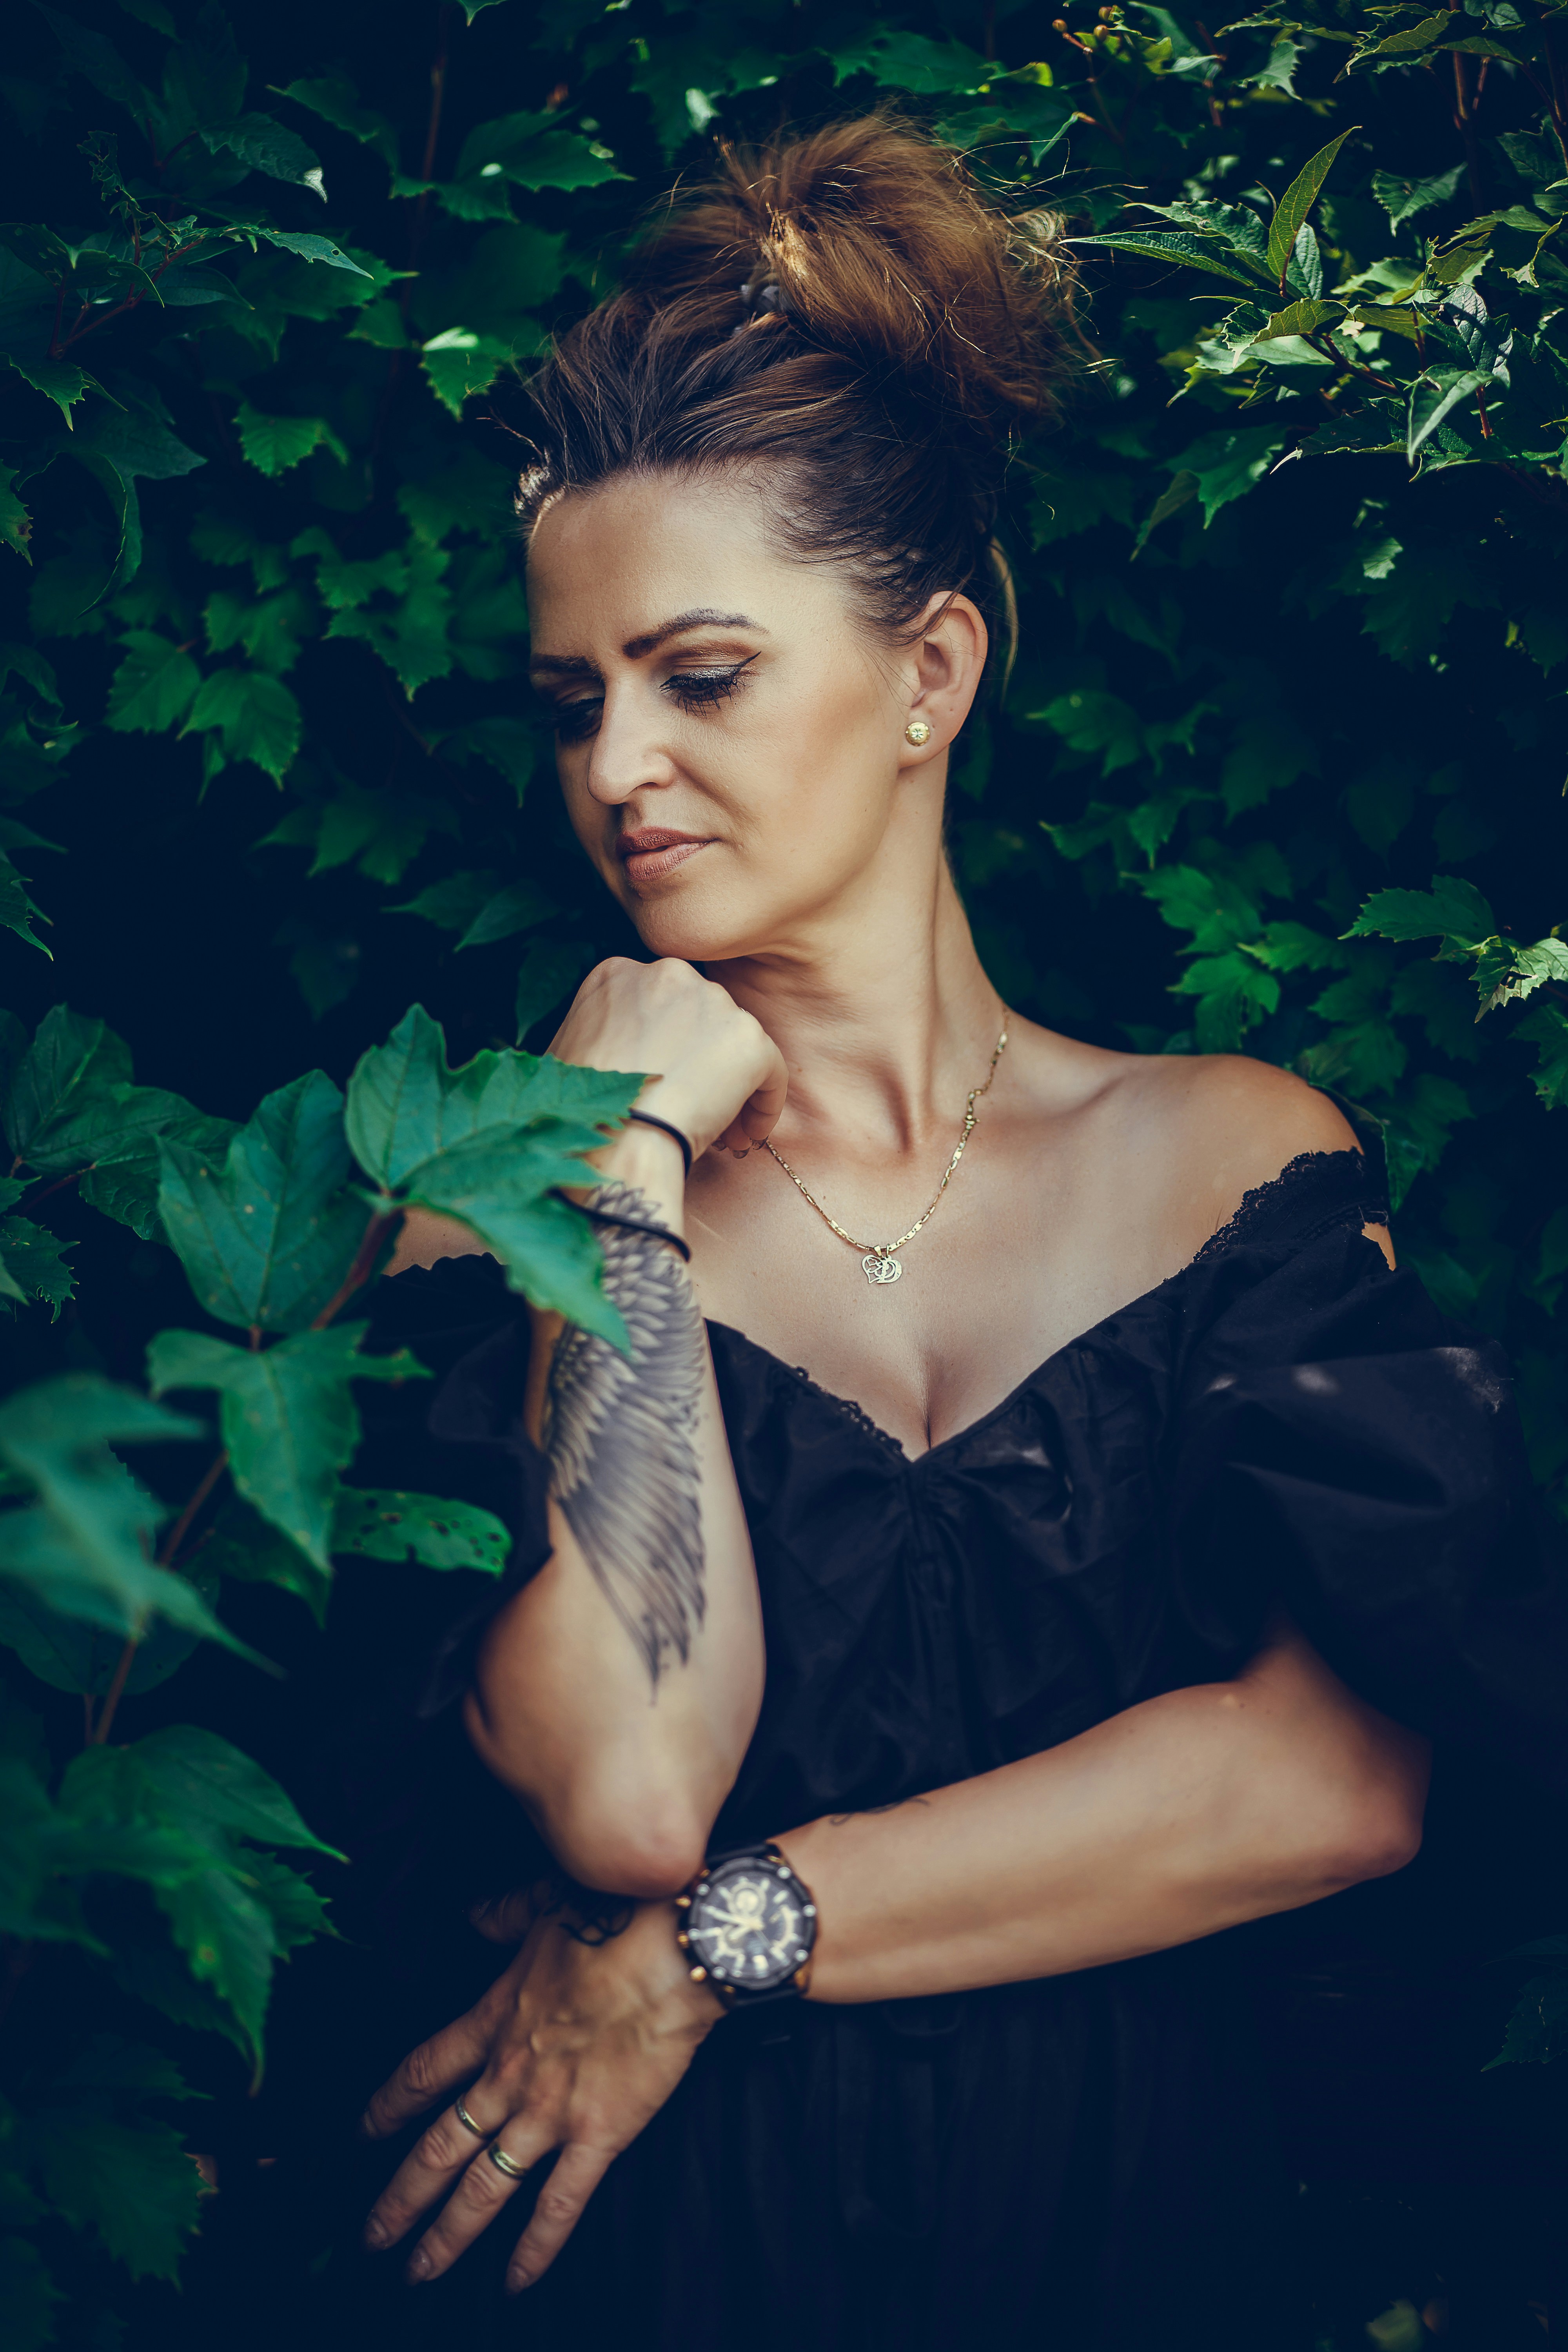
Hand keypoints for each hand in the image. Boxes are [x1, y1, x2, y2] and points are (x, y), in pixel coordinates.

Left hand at [360, 1892, 722, 2292]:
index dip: (387, 2106)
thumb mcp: (545, 1903)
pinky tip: (516, 2283)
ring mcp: (550, 2111)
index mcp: (495, 2020)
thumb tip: (474, 1912)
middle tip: (370, 2236)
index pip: (424, 2072)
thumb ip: (503, 1915)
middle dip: (400, 2197)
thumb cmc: (613, 1915)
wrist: (672, 1943)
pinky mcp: (598, 2134)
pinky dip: (535, 2248)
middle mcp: (510, 2075)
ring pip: (483, 2187)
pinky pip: (559, 2205)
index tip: (359, 2135)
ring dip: (447, 2235)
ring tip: (417, 2272)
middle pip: (440, 2146)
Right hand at [549, 956, 787, 1157]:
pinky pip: (772, 1071)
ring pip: (735, 1045)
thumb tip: (612, 1052)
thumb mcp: (567, 1054)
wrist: (617, 1141)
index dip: (667, 1050)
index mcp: (619, 974)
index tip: (663, 1084)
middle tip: (693, 1109)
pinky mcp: (749, 1038)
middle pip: (701, 1021)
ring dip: (731, 1086)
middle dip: (702, 1065)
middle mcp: (669, 973)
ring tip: (720, 1132)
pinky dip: (764, 1103)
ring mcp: (714, 1001)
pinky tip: (747, 1134)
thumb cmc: (583, 1111)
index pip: (661, 1008)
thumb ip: (597, 1034)